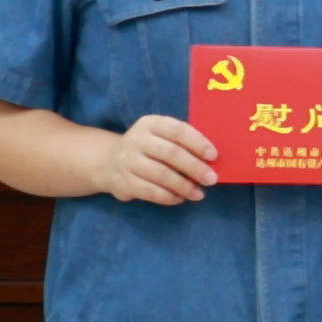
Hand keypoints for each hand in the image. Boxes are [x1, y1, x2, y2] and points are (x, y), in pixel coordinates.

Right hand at [92, 114, 213, 205]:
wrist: (109, 161)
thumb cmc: (147, 148)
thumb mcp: (160, 136)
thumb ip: (181, 142)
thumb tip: (211, 160)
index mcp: (150, 123)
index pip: (177, 130)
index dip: (197, 142)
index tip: (213, 156)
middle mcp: (137, 139)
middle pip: (171, 153)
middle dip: (194, 167)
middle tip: (211, 179)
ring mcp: (127, 161)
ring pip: (161, 175)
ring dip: (184, 186)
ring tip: (198, 194)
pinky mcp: (123, 182)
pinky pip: (150, 192)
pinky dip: (168, 197)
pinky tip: (180, 198)